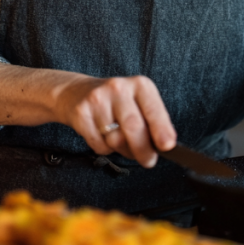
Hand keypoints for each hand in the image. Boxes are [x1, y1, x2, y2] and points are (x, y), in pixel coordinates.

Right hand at [54, 74, 176, 167]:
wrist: (76, 92)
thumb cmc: (116, 102)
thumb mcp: (138, 102)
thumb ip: (152, 120)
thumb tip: (165, 145)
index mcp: (139, 84)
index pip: (153, 109)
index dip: (161, 129)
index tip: (167, 146)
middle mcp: (118, 88)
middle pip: (134, 127)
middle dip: (143, 150)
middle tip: (148, 160)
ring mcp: (97, 99)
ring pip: (116, 140)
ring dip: (122, 150)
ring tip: (121, 141)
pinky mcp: (81, 113)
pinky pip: (99, 145)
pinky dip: (105, 148)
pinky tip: (103, 136)